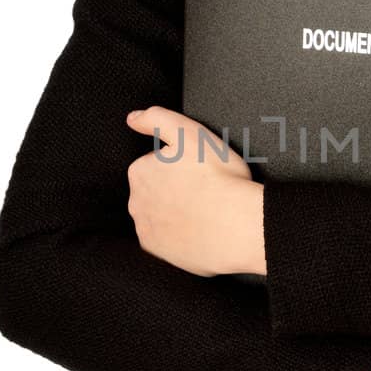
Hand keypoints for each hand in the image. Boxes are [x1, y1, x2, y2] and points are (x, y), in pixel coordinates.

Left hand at [124, 106, 265, 276]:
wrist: (239, 227)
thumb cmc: (219, 178)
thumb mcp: (189, 132)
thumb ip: (157, 118)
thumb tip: (132, 118)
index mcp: (140, 171)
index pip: (156, 164)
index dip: (181, 165)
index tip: (201, 170)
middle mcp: (135, 202)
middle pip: (155, 191)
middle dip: (175, 190)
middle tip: (205, 191)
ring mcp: (145, 229)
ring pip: (159, 216)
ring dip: (176, 213)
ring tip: (205, 212)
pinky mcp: (157, 253)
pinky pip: (164, 241)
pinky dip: (177, 236)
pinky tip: (199, 232)